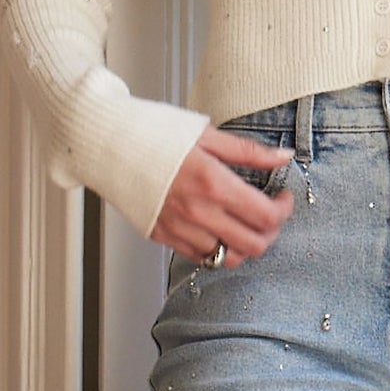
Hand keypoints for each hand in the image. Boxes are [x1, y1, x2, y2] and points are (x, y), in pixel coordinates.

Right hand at [152, 125, 295, 265]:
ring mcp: (178, 228)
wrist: (105, 142)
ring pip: (229, 258)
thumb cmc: (150, 132)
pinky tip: (218, 227)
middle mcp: (197, 212)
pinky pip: (201, 257)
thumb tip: (282, 157)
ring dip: (244, 244)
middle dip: (270, 232)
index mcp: (212, 183)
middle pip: (254, 245)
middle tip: (268, 213)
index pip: (266, 215)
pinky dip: (218, 248)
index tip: (282, 197)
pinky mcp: (162, 236)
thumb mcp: (206, 134)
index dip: (284, 210)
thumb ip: (249, 151)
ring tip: (243, 223)